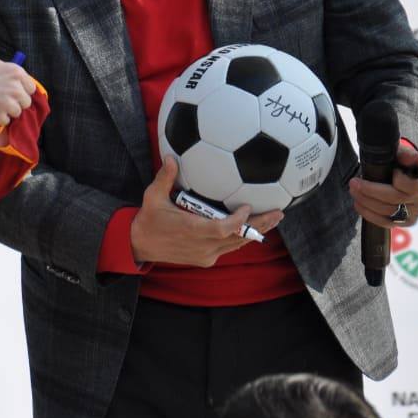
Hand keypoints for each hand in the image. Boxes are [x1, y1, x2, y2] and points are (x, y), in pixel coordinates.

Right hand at [0, 58, 35, 125]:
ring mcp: (9, 104)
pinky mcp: (0, 117)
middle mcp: (16, 89)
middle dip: (16, 102)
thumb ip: (8, 72)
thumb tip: (16, 80)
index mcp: (16, 73)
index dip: (23, 90)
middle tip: (2, 100)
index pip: (31, 87)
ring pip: (17, 112)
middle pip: (26, 102)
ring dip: (7, 111)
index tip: (14, 92)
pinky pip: (5, 121)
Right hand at [130, 157, 283, 266]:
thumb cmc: (148, 219)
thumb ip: (164, 178)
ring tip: (273, 218)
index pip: (222, 229)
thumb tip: (169, 157)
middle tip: (278, 212)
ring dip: (256, 231)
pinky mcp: (206, 260)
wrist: (139, 245)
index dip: (238, 220)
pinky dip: (242, 237)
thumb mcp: (152, 196)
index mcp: (191, 230)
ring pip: (237, 244)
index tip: (247, 206)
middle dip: (260, 225)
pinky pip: (229, 248)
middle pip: (238, 238)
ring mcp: (205, 255)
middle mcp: (202, 246)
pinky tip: (253, 228)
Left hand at [347, 143, 417, 227]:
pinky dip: (369, 214)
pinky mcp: (405, 221)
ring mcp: (415, 212)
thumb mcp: (406, 153)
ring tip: (353, 191)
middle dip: (371, 191)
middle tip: (354, 183)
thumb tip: (413, 158)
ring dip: (366, 202)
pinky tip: (359, 204)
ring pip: (388, 212)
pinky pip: (386, 223)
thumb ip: (408, 154)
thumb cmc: (403, 163)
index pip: (413, 186)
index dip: (398, 180)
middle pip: (395, 199)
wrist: (408, 175)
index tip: (387, 172)